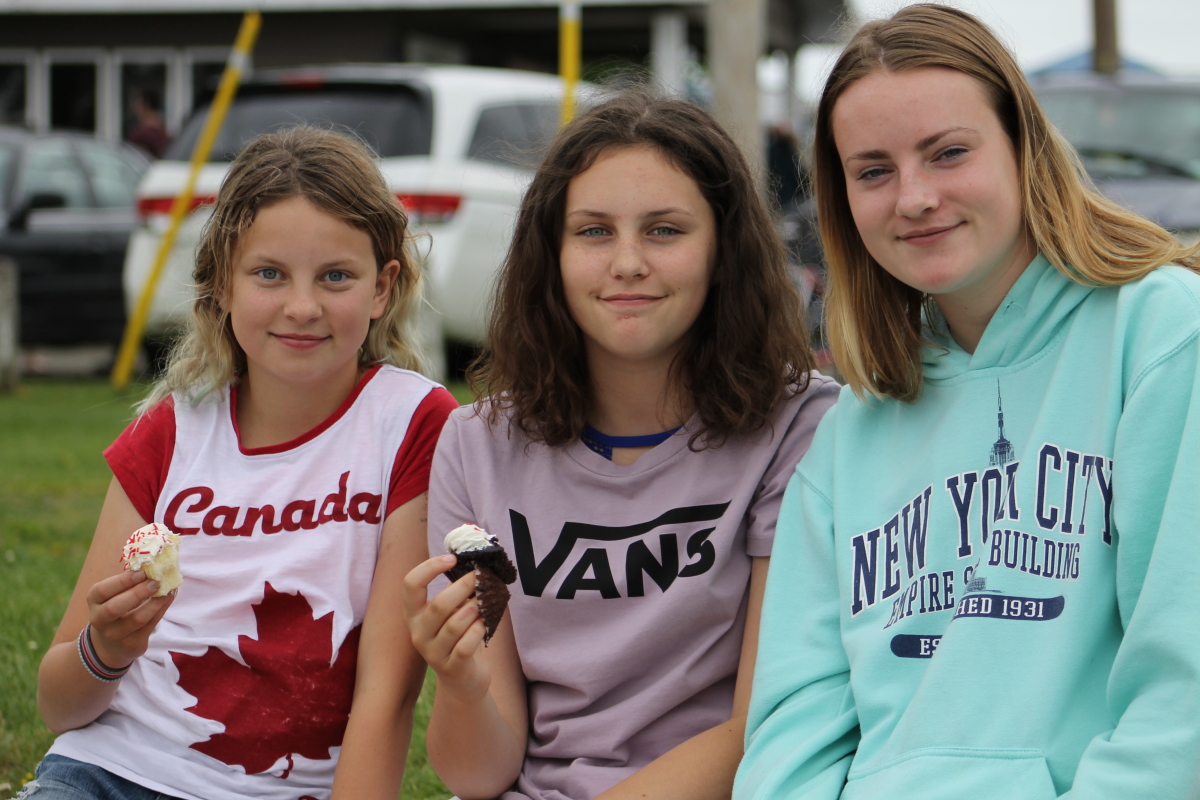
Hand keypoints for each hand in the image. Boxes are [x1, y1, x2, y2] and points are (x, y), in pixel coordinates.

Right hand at [85, 570, 174, 668]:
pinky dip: (162, 609)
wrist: (111, 644)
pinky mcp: (133, 644)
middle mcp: (100, 620)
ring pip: (137, 618)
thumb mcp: (114, 595)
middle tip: (155, 582)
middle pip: (115, 608)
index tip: (141, 572)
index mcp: (94, 602)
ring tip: (167, 590)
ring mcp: (116, 634)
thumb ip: (128, 582)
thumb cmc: (117, 608)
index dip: (122, 581)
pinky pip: (150, 626)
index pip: (102, 591)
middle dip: (138, 593)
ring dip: (155, 602)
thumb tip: (154, 563)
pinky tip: (168, 598)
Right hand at [403, 556, 488, 699]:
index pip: (410, 584)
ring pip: (454, 625)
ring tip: (485, 601)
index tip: (452, 559)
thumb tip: (476, 564)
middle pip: (439, 605)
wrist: (462, 680)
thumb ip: (456, 593)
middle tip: (481, 577)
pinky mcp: (452, 667)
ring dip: (474, 609)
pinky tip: (485, 623)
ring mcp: (433, 653)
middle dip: (463, 587)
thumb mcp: (450, 614)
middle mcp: (419, 633)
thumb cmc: (457, 638)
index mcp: (414, 615)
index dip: (429, 568)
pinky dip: (478, 630)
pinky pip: (466, 645)